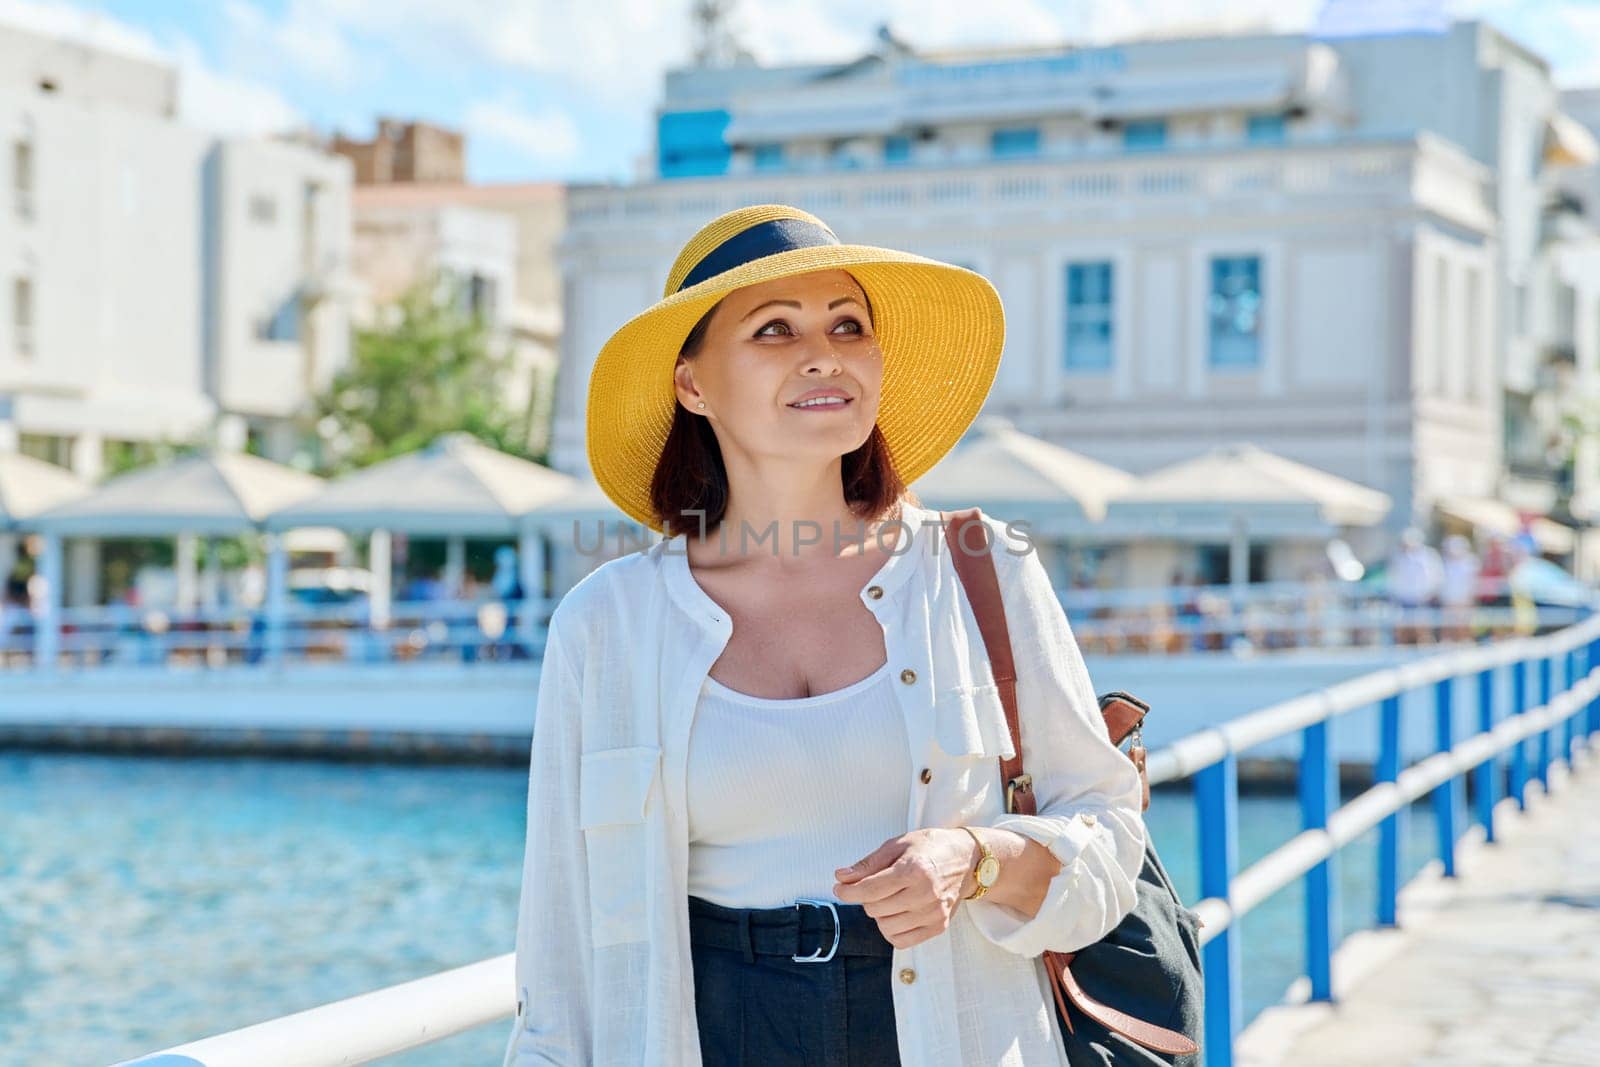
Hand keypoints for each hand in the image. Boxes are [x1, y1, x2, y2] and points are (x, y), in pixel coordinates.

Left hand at [832, 828, 979, 948]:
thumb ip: (868, 864)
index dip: (848, 891)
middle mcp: (925, 894)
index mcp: (913, 870)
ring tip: (889, 898)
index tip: (840, 888)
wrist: (969, 860)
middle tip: (875, 886)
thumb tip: (841, 878)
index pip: (870, 890)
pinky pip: (901, 941)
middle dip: (866, 898)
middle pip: (875, 909)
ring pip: (885, 926)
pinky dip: (891, 930)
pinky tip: (896, 914)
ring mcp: (933, 913)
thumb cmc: (931, 848)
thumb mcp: (898, 845)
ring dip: (879, 914)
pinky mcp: (938, 927)